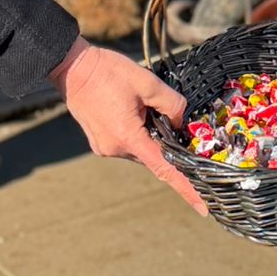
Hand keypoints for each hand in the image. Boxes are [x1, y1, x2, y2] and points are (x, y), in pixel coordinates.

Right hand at [50, 37, 206, 212]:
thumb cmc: (107, 71)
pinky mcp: (100, 142)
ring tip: (142, 105)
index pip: (165, 170)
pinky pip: (129, 144)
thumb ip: (172, 105)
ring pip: (142, 149)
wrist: (72, 67)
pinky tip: (134, 111)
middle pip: (155, 156)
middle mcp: (115, 149)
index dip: (187, 189)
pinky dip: (139, 134)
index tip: (204, 208)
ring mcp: (105, 147)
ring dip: (151, 136)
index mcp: (128, 137)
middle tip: (174, 122)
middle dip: (168, 145)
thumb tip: (180, 123)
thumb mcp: (148, 82)